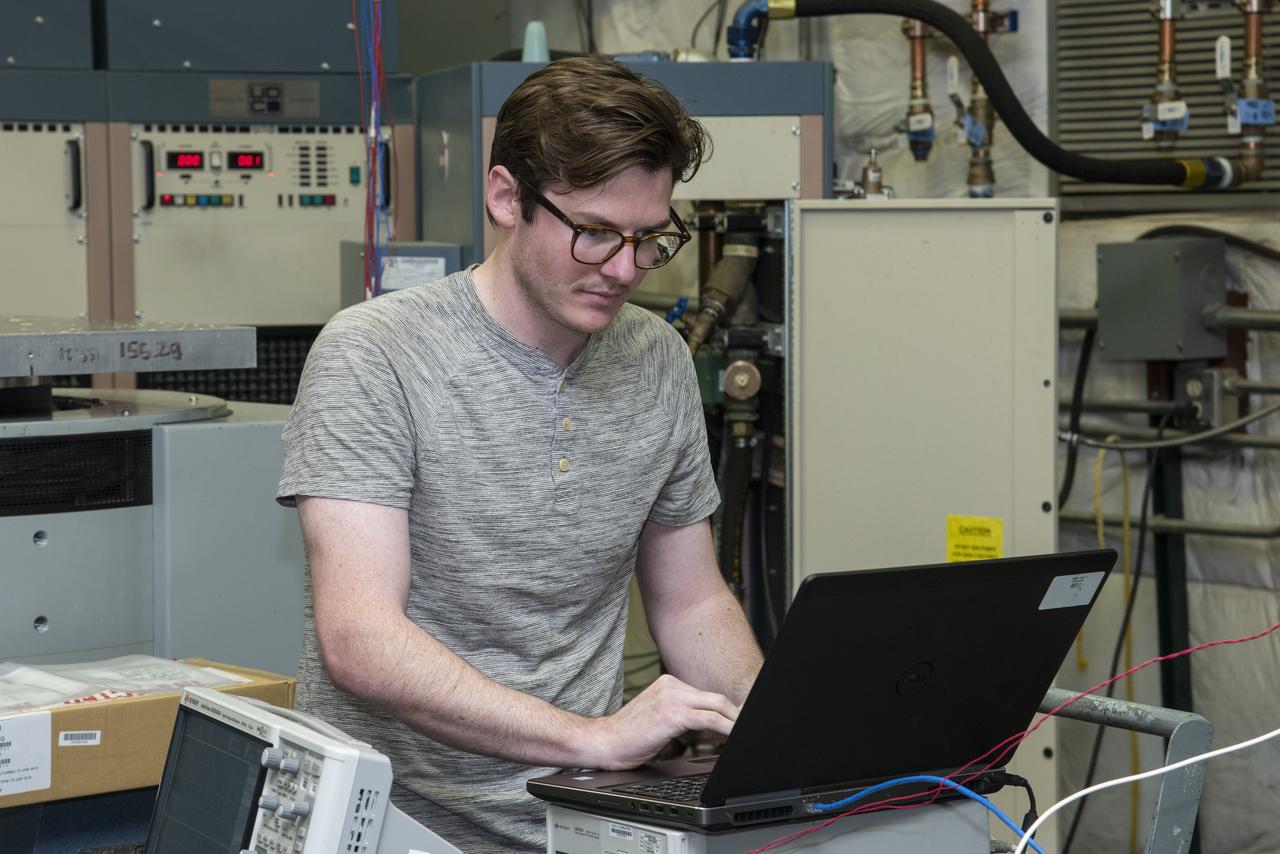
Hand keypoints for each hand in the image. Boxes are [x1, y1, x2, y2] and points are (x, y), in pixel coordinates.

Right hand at [586, 674, 739, 769]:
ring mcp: (672, 697)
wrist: (604, 743)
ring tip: (746, 733)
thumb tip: (712, 727)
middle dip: (736, 714)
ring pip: (717, 706)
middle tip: (751, 727)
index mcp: (668, 684)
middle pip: (716, 698)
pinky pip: (709, 719)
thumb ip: (683, 716)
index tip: (740, 722)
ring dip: (735, 721)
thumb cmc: (629, 736)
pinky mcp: (673, 713)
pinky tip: (733, 737)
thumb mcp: (659, 720)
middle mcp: (671, 685)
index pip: (707, 696)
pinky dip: (726, 728)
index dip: (727, 711)